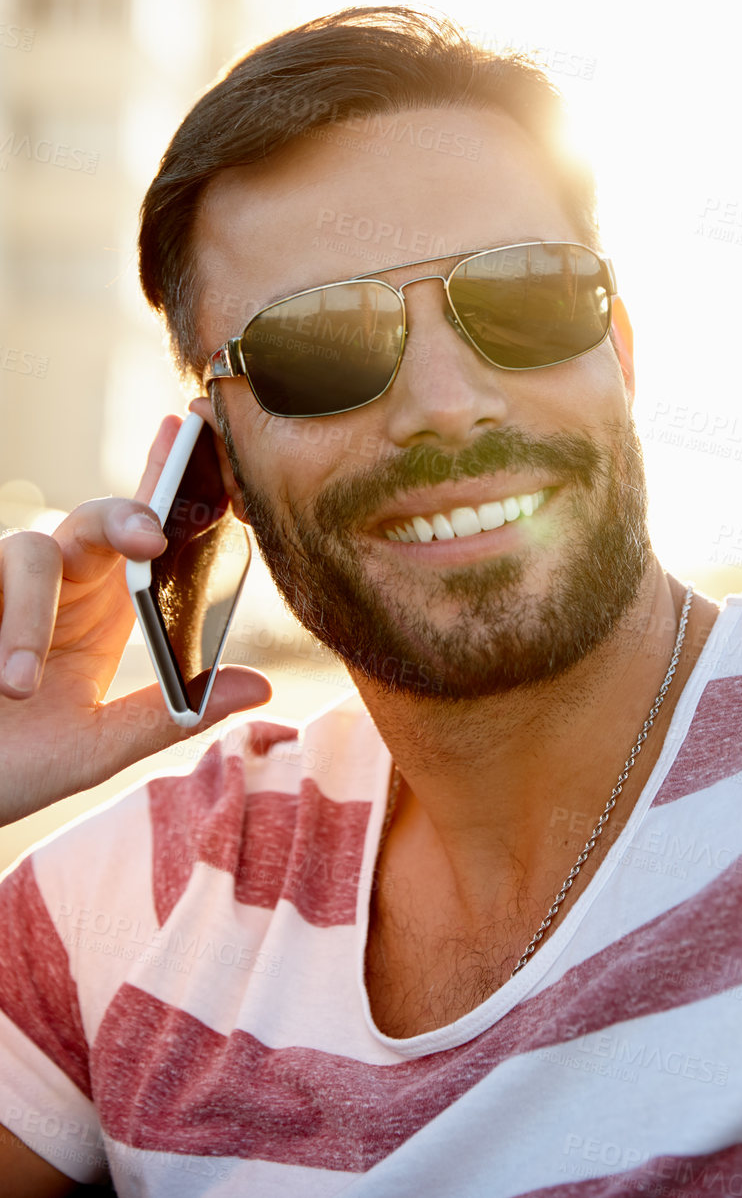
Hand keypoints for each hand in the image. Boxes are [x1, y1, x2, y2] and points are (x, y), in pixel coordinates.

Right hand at [0, 415, 271, 826]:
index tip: (189, 431)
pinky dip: (2, 626)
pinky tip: (2, 678)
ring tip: (18, 686)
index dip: (165, 478)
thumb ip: (170, 714)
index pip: (144, 528)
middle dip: (126, 516)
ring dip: (29, 617)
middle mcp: (59, 584)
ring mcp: (3, 589)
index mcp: (106, 604)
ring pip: (29, 551)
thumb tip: (260, 688)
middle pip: (95, 518)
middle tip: (151, 540)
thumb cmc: (13, 765)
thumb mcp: (95, 748)